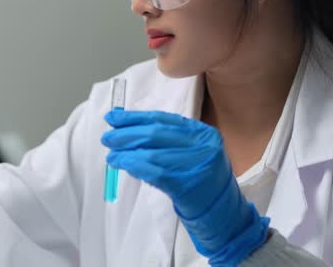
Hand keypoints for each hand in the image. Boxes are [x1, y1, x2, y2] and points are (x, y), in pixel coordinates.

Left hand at [102, 110, 268, 265]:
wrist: (225, 215)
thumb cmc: (204, 183)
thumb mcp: (194, 154)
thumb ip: (170, 141)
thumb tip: (130, 131)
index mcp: (203, 133)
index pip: (163, 119)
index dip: (135, 118)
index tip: (114, 118)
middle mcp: (203, 145)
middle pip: (156, 133)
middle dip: (127, 134)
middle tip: (107, 137)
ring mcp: (197, 164)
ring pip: (153, 152)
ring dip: (126, 153)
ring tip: (112, 155)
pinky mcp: (188, 185)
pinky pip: (155, 172)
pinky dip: (135, 166)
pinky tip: (123, 165)